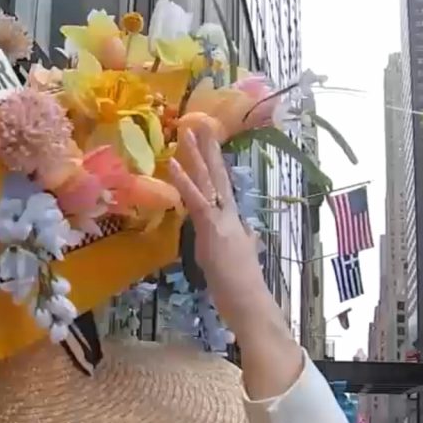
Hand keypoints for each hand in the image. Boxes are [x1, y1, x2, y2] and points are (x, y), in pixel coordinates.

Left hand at [168, 125, 261, 336]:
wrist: (249, 300)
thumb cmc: (243, 285)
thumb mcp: (241, 257)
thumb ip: (244, 241)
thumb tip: (249, 233)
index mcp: (233, 220)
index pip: (222, 186)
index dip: (215, 164)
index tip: (209, 143)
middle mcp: (229, 214)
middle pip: (217, 175)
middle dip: (207, 149)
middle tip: (199, 123)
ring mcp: (221, 219)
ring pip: (207, 181)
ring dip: (196, 155)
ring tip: (186, 131)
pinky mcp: (212, 227)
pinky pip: (196, 199)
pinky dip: (184, 181)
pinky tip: (173, 164)